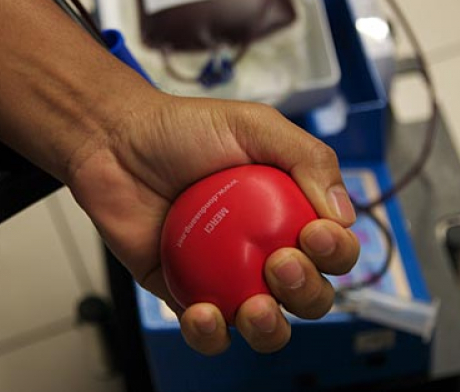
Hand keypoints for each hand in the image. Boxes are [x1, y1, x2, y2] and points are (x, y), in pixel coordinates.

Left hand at [66, 92, 359, 354]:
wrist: (115, 142)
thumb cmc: (184, 129)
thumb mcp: (254, 125)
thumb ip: (307, 157)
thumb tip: (343, 213)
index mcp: (289, 213)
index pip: (333, 248)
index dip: (337, 253)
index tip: (314, 234)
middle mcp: (263, 250)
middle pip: (309, 295)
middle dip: (307, 291)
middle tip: (279, 262)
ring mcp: (226, 276)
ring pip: (266, 325)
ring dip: (270, 328)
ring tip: (255, 306)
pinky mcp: (185, 294)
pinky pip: (209, 332)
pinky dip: (212, 333)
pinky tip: (204, 313)